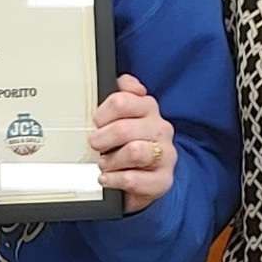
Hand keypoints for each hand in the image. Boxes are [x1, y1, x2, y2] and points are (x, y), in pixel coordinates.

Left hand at [90, 72, 175, 208]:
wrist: (146, 181)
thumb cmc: (129, 146)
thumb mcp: (123, 119)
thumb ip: (123, 96)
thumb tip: (124, 81)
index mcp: (149, 108)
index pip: (122, 101)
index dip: (102, 114)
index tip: (97, 123)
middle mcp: (161, 129)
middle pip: (123, 128)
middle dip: (102, 139)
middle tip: (95, 146)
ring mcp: (165, 155)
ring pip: (134, 152)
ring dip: (110, 160)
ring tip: (104, 164)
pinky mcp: (163, 180)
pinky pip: (133, 179)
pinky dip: (114, 179)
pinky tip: (107, 178)